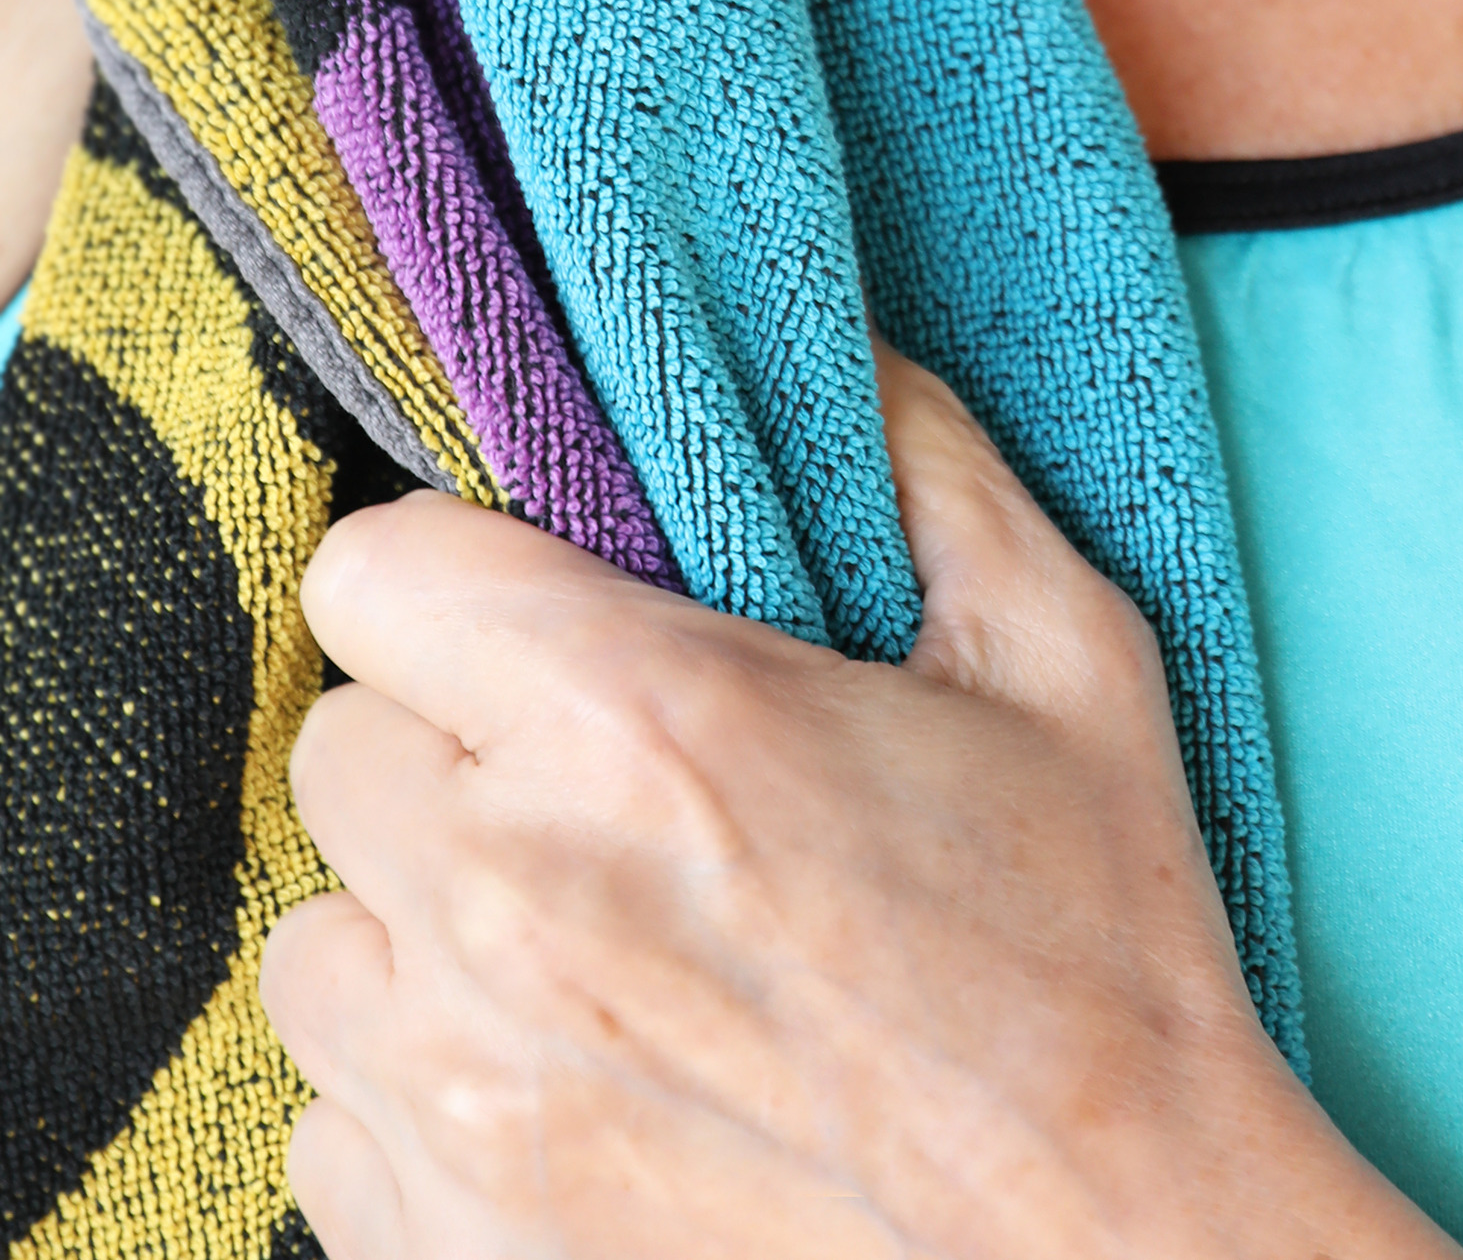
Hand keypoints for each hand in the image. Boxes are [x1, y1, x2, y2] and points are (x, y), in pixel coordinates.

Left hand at [261, 346, 1450, 1258]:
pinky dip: (418, 1094)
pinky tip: (574, 1072)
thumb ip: (923, 460)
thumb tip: (828, 340)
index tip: (546, 607)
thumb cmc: (1103, 961)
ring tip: (581, 934)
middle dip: (448, 739)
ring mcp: (464, 1107)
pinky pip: (326, 1124)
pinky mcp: (449, 1254)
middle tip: (595, 776)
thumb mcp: (1064, 655)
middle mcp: (514, 910)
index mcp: (647, 731)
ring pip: (313, 941)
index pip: (373, 570)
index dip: (461, 570)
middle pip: (335, 745)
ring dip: (418, 922)